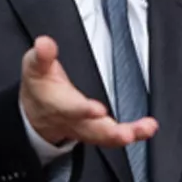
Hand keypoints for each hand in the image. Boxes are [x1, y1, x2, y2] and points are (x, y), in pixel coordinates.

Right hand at [19, 36, 157, 147]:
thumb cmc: (39, 87)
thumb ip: (41, 56)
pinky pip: (113, 138)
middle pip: (92, 130)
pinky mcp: (96, 132)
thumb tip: (44, 43)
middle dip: (110, 132)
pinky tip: (147, 130)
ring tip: (146, 129)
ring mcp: (85, 129)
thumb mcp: (34, 67)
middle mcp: (73, 121)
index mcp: (57, 105)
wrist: (35, 114)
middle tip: (128, 133)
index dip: (83, 110)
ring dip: (126, 135)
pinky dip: (132, 136)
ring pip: (105, 137)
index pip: (70, 109)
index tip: (98, 109)